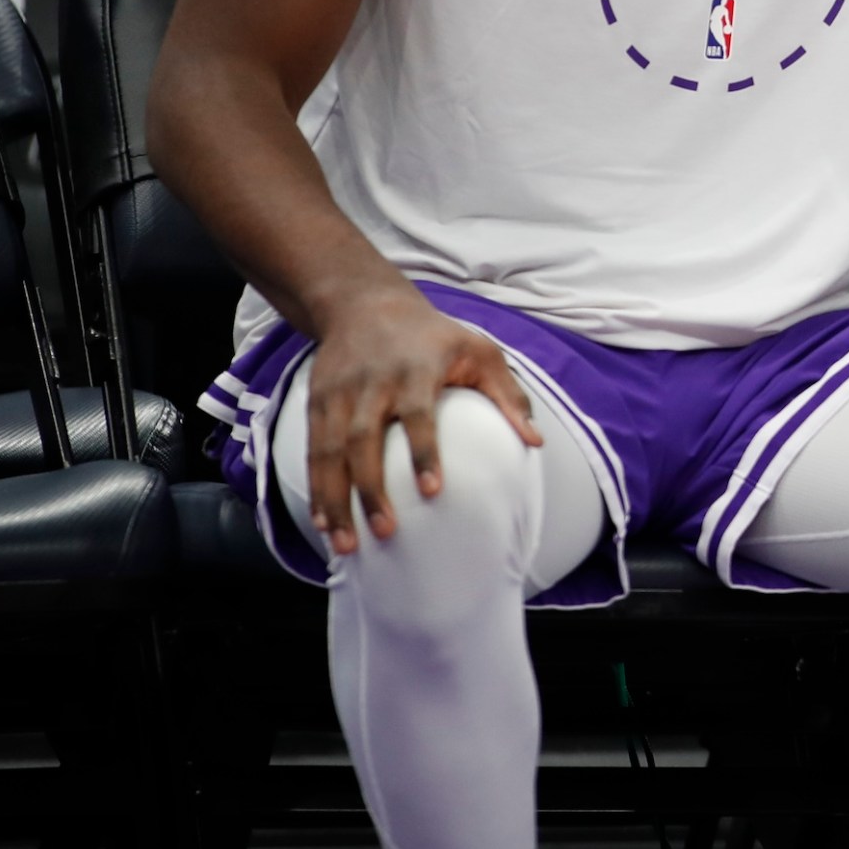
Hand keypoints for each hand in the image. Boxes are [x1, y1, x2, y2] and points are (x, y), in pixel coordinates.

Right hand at [304, 283, 540, 554]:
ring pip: (330, 452)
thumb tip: (536, 442)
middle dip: (372, 489)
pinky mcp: (317, 404)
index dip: (424, 451)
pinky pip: (312, 452)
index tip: (432, 491)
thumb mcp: (480, 351)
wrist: (364, 304)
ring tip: (348, 544)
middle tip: (387, 531)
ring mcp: (338, 394)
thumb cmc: (435, 336)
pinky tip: (324, 524)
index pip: (418, 413)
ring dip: (336, 500)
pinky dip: (316, 489)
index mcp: (415, 369)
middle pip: (363, 439)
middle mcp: (372, 383)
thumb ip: (508, 395)